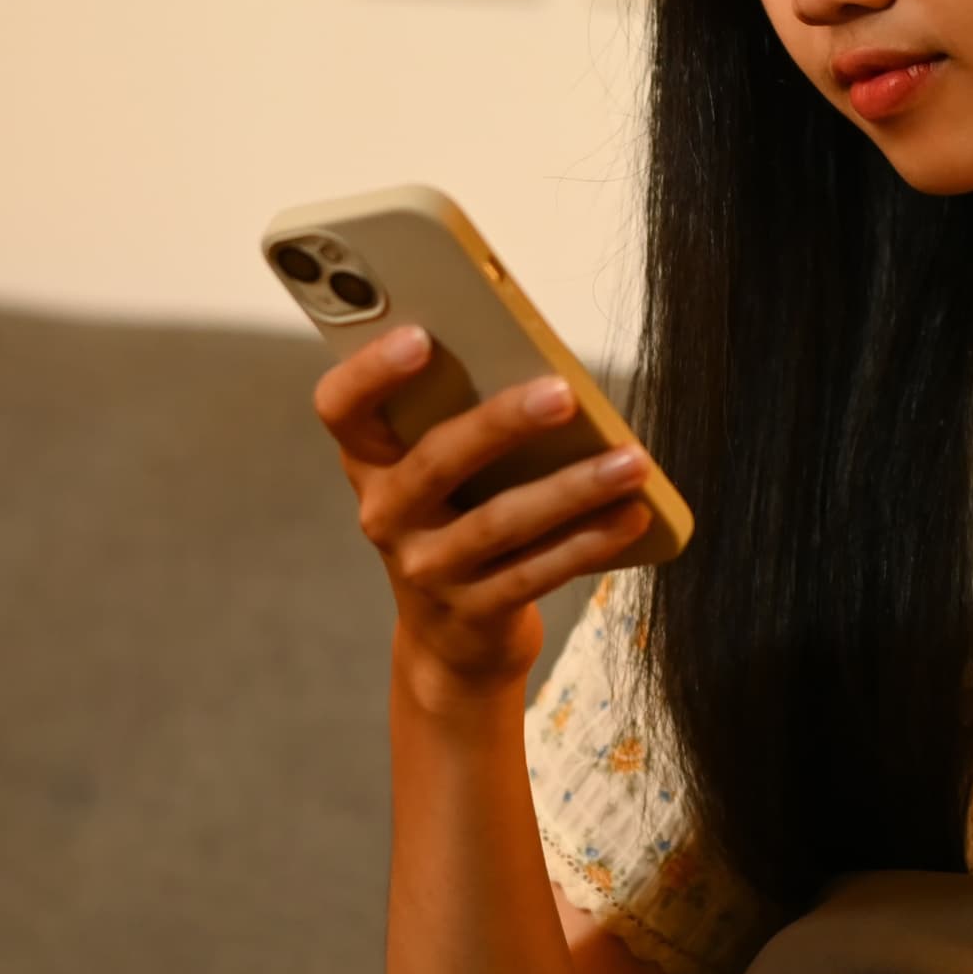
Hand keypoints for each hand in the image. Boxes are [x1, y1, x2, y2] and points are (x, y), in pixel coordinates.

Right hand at [312, 327, 659, 711]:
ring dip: (572, 488)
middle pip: (436, 460)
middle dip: (503, 423)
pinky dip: (589, 541)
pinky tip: (632, 514)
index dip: (371, 371)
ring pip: (500, 522)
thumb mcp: (440, 474)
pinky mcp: (473, 612)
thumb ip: (463, 419)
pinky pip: (535, 572)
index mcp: (369, 461)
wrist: (452, 638)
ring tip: (631, 461)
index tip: (419, 335)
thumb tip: (546, 370)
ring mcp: (427, 569)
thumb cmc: (456, 520)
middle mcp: (385, 514)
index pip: (340, 407)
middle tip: (564, 393)